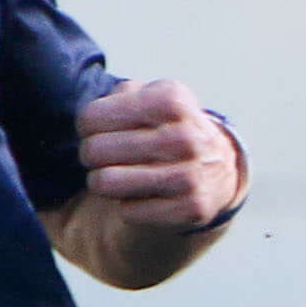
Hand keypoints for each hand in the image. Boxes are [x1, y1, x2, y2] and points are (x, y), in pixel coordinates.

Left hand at [78, 78, 242, 235]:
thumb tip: (93, 121)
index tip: (103, 130)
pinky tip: (147, 195)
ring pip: (106, 183)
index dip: (87, 126)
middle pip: (95, 150)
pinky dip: (131, 206)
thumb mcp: (152, 97)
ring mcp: (191, 174)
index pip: (91, 117)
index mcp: (171, 100)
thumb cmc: (167, 128)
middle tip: (105, 156)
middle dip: (92, 155)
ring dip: (104, 182)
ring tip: (117, 177)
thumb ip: (119, 94)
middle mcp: (185, 136)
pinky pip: (128, 211)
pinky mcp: (192, 208)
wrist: (218, 168)